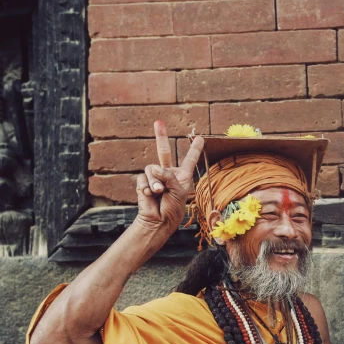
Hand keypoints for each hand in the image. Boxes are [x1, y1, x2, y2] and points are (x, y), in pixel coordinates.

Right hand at [135, 121, 203, 235]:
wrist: (159, 220)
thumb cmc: (173, 208)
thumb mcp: (178, 190)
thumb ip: (168, 175)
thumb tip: (153, 167)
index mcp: (182, 176)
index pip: (189, 160)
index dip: (194, 149)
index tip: (200, 138)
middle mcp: (168, 174)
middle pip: (164, 152)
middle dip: (160, 136)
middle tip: (158, 122)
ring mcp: (155, 177)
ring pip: (151, 168)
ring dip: (155, 181)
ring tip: (159, 193)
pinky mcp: (144, 183)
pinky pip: (143, 178)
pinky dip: (147, 186)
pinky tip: (151, 195)